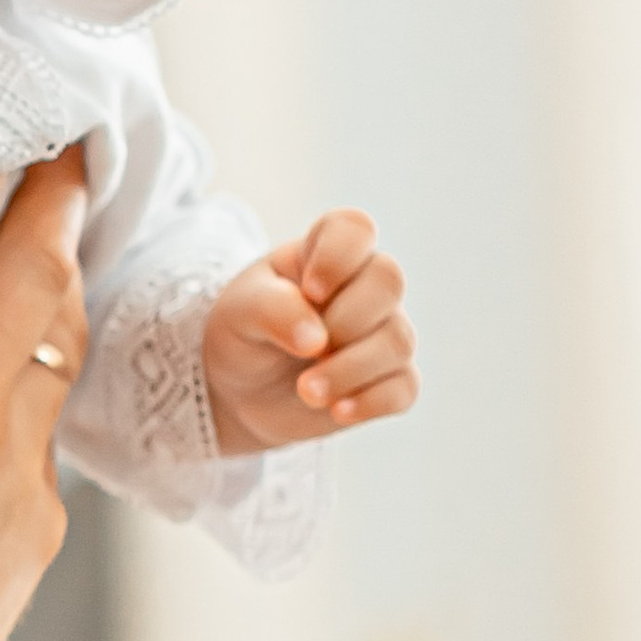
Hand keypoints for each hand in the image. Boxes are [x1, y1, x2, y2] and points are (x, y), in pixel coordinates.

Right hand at [0, 153, 88, 640]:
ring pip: (58, 338)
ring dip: (63, 272)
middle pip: (33, 267)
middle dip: (51, 193)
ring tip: (66, 221)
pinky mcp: (29, 531)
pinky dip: (47, 371)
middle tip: (66, 134)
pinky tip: (29, 367)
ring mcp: (9, 471)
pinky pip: (48, 423)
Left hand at [203, 208, 417, 453]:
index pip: (355, 229)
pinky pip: (403, 388)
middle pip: (388, 281)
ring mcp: (380, 333)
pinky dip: (371, 401)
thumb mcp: (239, 313)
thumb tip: (317, 339)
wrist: (236, 392)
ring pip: (397, 340)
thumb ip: (273, 310)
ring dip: (350, 369)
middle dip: (345, 319)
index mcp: (324, 253)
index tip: (309, 290)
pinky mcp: (386, 381)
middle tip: (304, 348)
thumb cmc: (242, 335)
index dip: (338, 256)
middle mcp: (362, 287)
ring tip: (306, 391)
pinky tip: (337, 411)